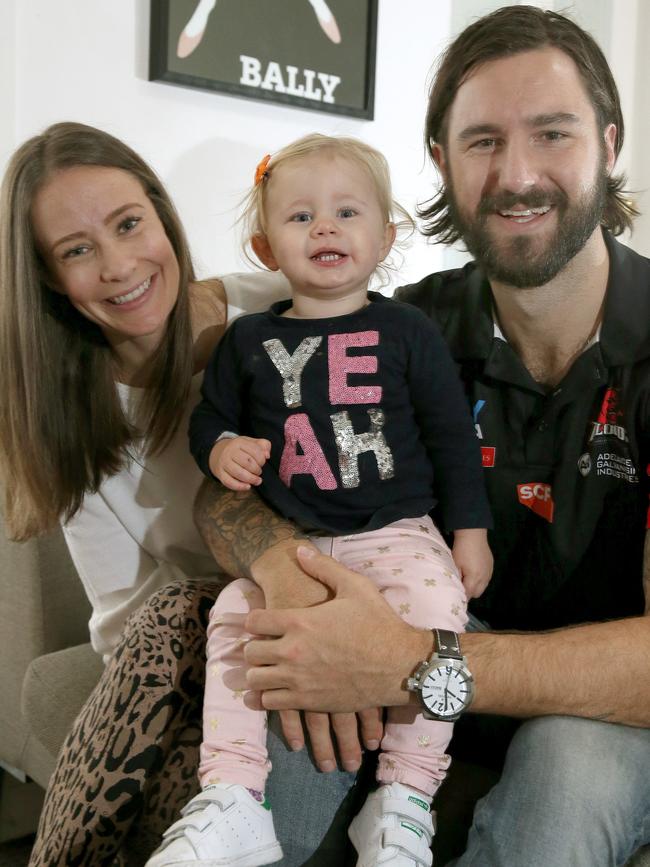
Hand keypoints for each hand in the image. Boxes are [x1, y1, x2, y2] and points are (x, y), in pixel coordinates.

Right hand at [209, 436, 270, 490]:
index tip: (262, 463)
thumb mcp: (251, 442)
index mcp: (239, 442)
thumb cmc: (239, 449)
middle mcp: (230, 452)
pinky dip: (240, 486)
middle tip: (259, 472)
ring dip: (251, 479)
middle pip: (247, 462)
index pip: (255, 451)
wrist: (218, 452)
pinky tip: (248, 486)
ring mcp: (224, 463)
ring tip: (257, 481)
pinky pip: (229, 482)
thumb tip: (267, 455)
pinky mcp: (220, 473)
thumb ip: (263, 445)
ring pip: (238, 473)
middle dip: (257, 470)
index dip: (262, 459)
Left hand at [252, 540, 382, 769]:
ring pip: (255, 680)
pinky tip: (270, 693)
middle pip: (250, 652)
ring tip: (265, 669)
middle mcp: (292, 651)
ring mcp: (298, 679)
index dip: (254, 619)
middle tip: (263, 646)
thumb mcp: (355, 586)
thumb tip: (299, 550)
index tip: (261, 622)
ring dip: (257, 674)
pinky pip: (270, 704)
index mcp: (299, 621)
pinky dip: (265, 699)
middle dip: (254, 647)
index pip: (254, 621)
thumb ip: (324, 567)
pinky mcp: (307, 702)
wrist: (399, 665)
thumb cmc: (378, 623)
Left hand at [452, 528, 492, 598]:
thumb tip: (456, 587)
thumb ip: (456, 578)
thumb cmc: (461, 549)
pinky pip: (486, 579)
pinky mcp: (491, 567)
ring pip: (483, 587)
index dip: (461, 595)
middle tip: (460, 585)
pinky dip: (480, 579)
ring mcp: (489, 572)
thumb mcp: (455, 564)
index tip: (455, 594)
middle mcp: (484, 578)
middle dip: (468, 592)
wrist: (473, 534)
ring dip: (475, 586)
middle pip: (476, 594)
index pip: (468, 594)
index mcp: (474, 578)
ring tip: (467, 579)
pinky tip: (474, 572)